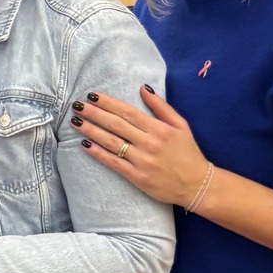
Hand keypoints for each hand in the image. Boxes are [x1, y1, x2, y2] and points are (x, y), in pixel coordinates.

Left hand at [72, 87, 208, 206]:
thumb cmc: (189, 153)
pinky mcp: (137, 177)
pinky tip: (84, 144)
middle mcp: (149, 142)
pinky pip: (113, 162)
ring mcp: (142, 160)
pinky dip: (97, 153)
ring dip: (91, 130)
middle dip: (94, 114)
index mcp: (159, 128)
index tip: (92, 96)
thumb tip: (143, 88)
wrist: (197, 184)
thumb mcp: (181, 125)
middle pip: (116, 124)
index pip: (128, 112)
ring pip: (111, 142)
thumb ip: (161, 107)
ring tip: (75, 122)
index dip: (108, 103)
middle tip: (77, 105)